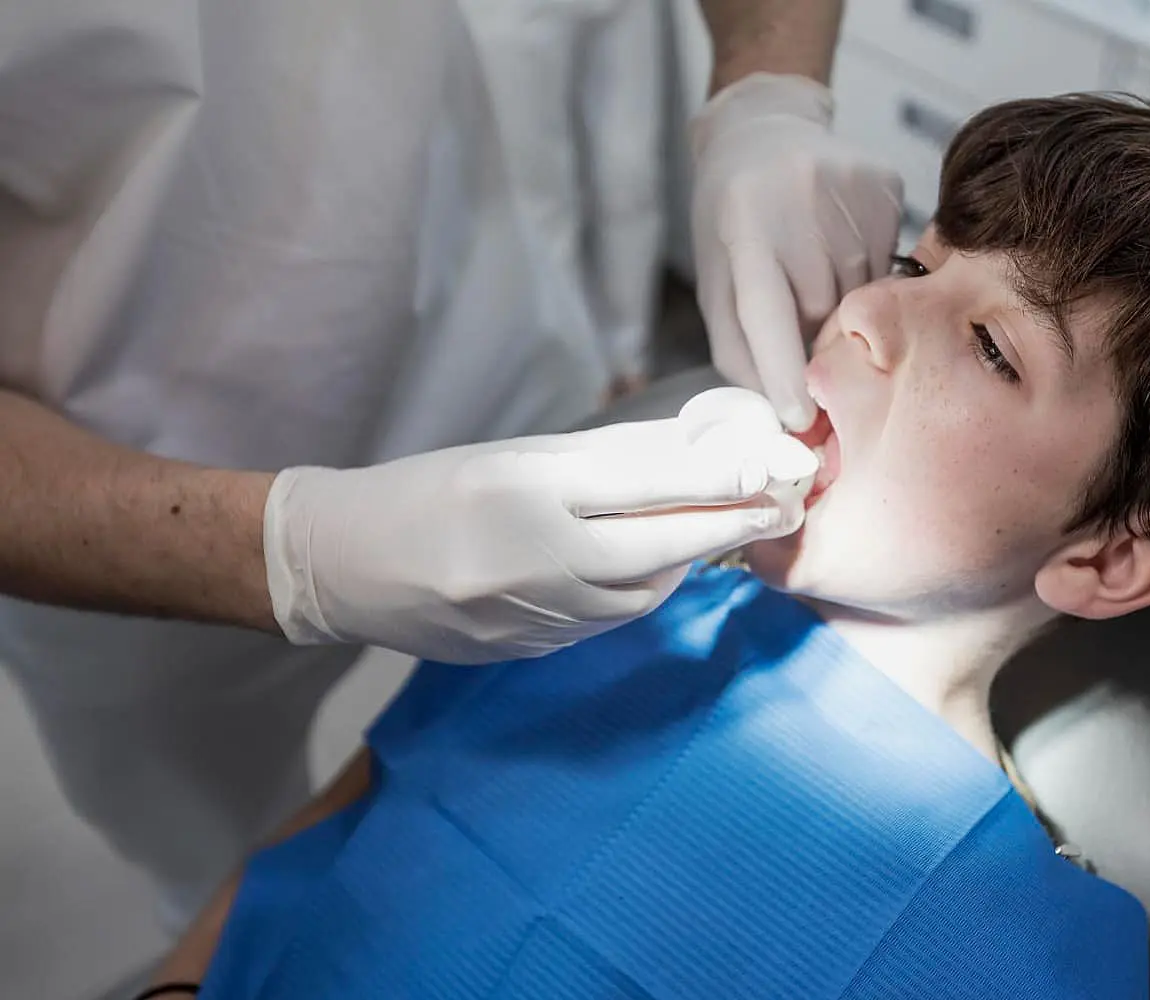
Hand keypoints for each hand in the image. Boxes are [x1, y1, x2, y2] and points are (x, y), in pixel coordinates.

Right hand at [262, 388, 817, 663]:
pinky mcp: (528, 651)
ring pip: (640, 594)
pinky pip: (606, 622)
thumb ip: (606, 461)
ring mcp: (529, 615)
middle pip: (657, 546)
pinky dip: (636, 592)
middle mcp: (531, 556)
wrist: (342, 566)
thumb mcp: (514, 458)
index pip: (644, 483)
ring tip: (708, 528)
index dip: (720, 480)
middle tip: (778, 505)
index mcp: (523, 489)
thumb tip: (695, 453)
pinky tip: (641, 567)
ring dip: (681, 562)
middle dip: (727, 526)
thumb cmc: (429, 493)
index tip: (774, 470)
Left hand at [691, 73, 902, 430]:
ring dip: (843, 304)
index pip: (768, 312)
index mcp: (745, 228)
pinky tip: (839, 242)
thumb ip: (739, 349)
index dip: (784, 369)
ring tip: (815, 270)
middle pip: (824, 312)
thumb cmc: (732, 219)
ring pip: (864, 294)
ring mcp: (851, 191)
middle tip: (799, 316)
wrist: (764, 130)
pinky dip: (866, 273)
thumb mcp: (716, 280)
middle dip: (814, 334)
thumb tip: (779, 411)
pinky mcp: (887, 186)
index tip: (799, 416)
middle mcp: (799, 203)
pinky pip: (889, 263)